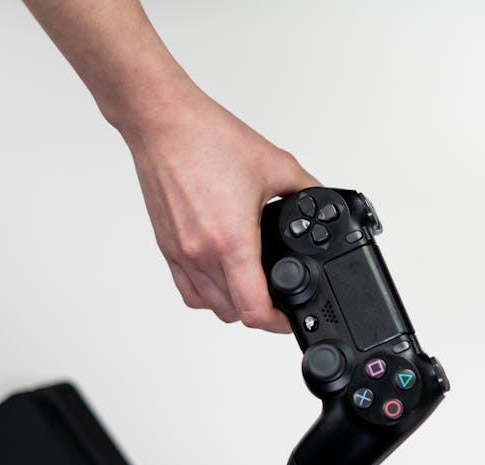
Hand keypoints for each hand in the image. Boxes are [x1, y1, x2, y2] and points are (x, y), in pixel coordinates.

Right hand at [120, 88, 315, 331]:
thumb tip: (322, 204)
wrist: (162, 122)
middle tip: (278, 300)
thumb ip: (306, 189)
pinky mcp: (166, 246)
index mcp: (231, 240)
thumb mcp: (276, 164)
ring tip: (253, 290)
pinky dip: (208, 294)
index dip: (277, 323)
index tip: (290, 316)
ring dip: (233, 305)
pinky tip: (223, 278)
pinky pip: (187, 290)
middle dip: (260, 313)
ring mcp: (180, 252)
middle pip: (233, 314)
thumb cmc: (207, 138)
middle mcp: (201, 252)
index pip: (253, 309)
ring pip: (209, 306)